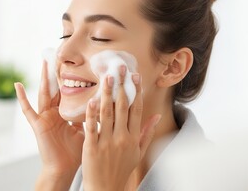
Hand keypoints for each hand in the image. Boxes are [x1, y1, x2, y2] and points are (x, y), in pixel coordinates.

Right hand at [14, 61, 83, 182]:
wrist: (64, 169)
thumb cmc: (74, 153)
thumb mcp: (84, 130)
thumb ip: (88, 117)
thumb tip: (101, 105)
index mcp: (64, 113)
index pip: (68, 92)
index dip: (71, 79)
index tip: (75, 64)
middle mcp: (54, 113)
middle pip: (56, 88)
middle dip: (57, 72)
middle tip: (58, 54)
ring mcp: (44, 117)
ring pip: (44, 93)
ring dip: (44, 78)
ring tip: (44, 61)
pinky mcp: (38, 124)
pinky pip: (28, 110)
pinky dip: (22, 98)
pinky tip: (18, 85)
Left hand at [82, 66, 160, 190]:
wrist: (106, 188)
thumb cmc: (122, 169)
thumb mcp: (138, 152)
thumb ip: (147, 133)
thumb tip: (156, 115)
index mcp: (133, 138)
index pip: (136, 110)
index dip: (136, 91)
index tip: (135, 76)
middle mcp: (121, 138)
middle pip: (122, 107)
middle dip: (121, 86)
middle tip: (120, 68)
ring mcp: (106, 142)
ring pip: (107, 114)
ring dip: (107, 94)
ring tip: (106, 77)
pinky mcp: (91, 148)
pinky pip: (92, 127)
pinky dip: (91, 114)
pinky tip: (91, 100)